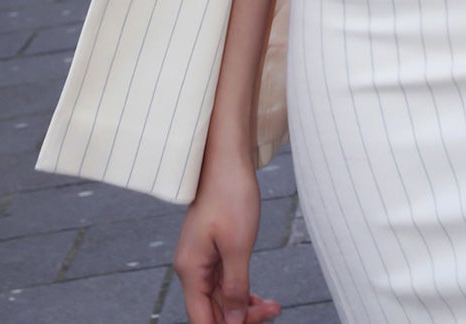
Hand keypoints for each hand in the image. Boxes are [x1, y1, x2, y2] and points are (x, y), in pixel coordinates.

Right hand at [173, 151, 281, 323]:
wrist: (227, 158)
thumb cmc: (231, 195)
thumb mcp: (238, 246)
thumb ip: (236, 287)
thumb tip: (235, 321)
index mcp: (191, 271)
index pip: (203, 320)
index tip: (256, 321)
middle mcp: (191, 269)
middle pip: (212, 311)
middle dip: (242, 317)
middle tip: (273, 310)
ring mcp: (201, 259)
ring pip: (220, 298)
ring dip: (244, 305)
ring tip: (273, 306)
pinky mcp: (211, 250)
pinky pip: (223, 281)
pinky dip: (241, 290)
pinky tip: (258, 295)